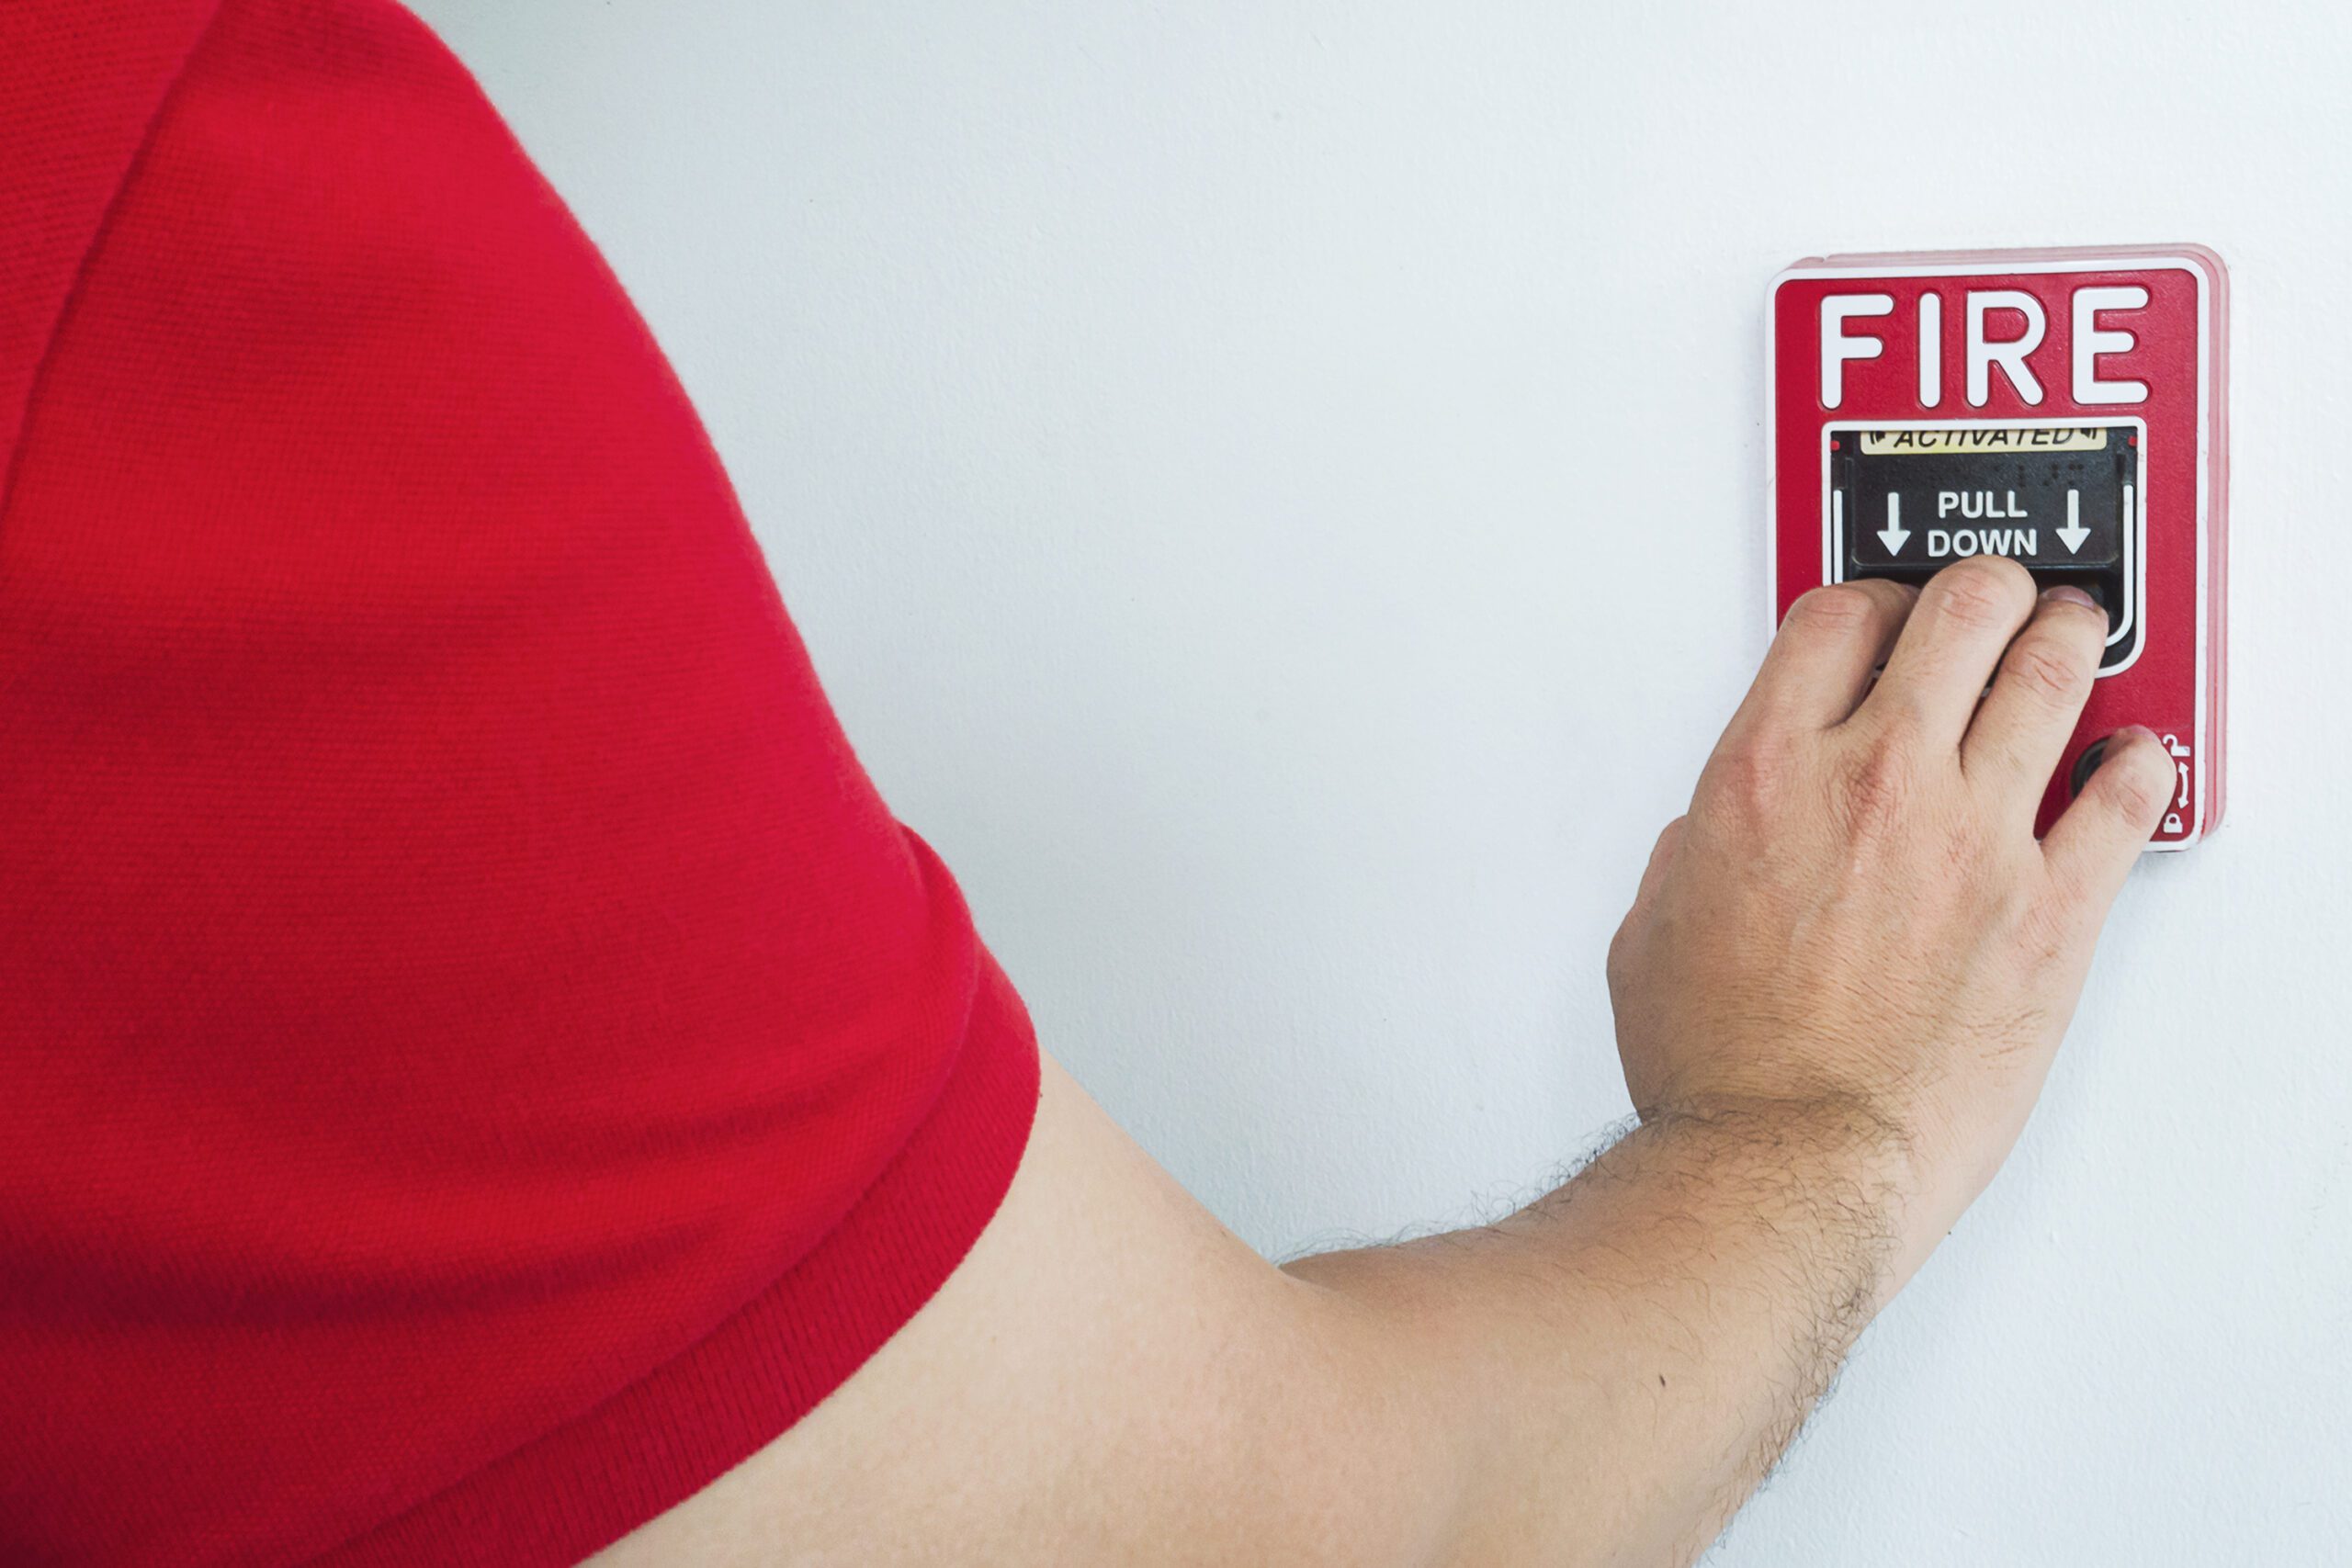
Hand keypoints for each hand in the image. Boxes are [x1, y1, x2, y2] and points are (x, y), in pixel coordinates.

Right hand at [1606, 557, 2174, 1266]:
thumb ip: (1691, 853)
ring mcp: (1974, 839)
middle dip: (1978, 593)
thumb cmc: (1718, 1068)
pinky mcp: (2051, 911)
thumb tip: (1719, 834)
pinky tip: (2132, 755)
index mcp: (1764, 776)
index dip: (1865, 600)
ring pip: (2049, 675)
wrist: (1787, 1164)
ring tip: (2068, 635)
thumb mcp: (1650, 930)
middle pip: (1957, 614)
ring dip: (2063, 639)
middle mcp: (1874, 783)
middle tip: (1989, 601)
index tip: (1878, 616)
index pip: (1836, 618)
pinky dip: (2137, 762)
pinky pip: (2124, 800)